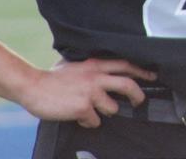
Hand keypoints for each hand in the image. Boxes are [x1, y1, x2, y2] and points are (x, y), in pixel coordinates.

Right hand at [18, 58, 156, 127]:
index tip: (152, 75)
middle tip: (139, 101)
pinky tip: (78, 116)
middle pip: (128, 85)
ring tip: (93, 110)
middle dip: (138, 95)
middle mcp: (96, 76)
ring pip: (113, 107)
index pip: (126, 65)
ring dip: (105, 112)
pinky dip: (88, 121)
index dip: (141, 71)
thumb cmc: (53, 77)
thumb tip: (106, 73)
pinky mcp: (83, 107)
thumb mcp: (76, 64)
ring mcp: (91, 92)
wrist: (33, 86)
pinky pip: (95, 120)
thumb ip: (92, 67)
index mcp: (95, 64)